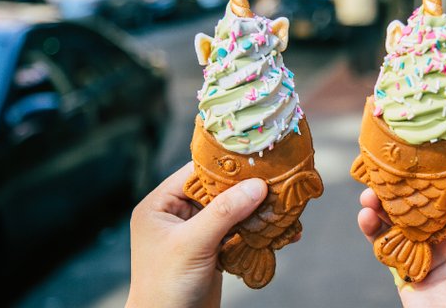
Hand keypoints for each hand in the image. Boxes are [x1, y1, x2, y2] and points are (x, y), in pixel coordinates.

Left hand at [126, 162, 267, 307]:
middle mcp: (177, 214)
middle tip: (278, 181)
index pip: (195, 172)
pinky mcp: (214, 250)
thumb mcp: (192, 244)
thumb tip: (256, 185)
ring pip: (232, 211)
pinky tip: (280, 232)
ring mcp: (197, 233)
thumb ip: (223, 212)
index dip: (225, 165)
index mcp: (160, 205)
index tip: (256, 158)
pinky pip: (239, 232)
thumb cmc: (165, 287)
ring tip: (284, 206)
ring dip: (257, 211)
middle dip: (247, 189)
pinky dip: (258, 232)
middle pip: (218, 190)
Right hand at [358, 159, 445, 307]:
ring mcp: (425, 250)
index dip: (438, 169)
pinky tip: (366, 217)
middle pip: (420, 200)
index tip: (420, 152)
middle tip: (384, 171)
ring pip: (397, 218)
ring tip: (369, 195)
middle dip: (402, 185)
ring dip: (380, 204)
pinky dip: (371, 229)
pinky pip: (384, 244)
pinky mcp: (405, 268)